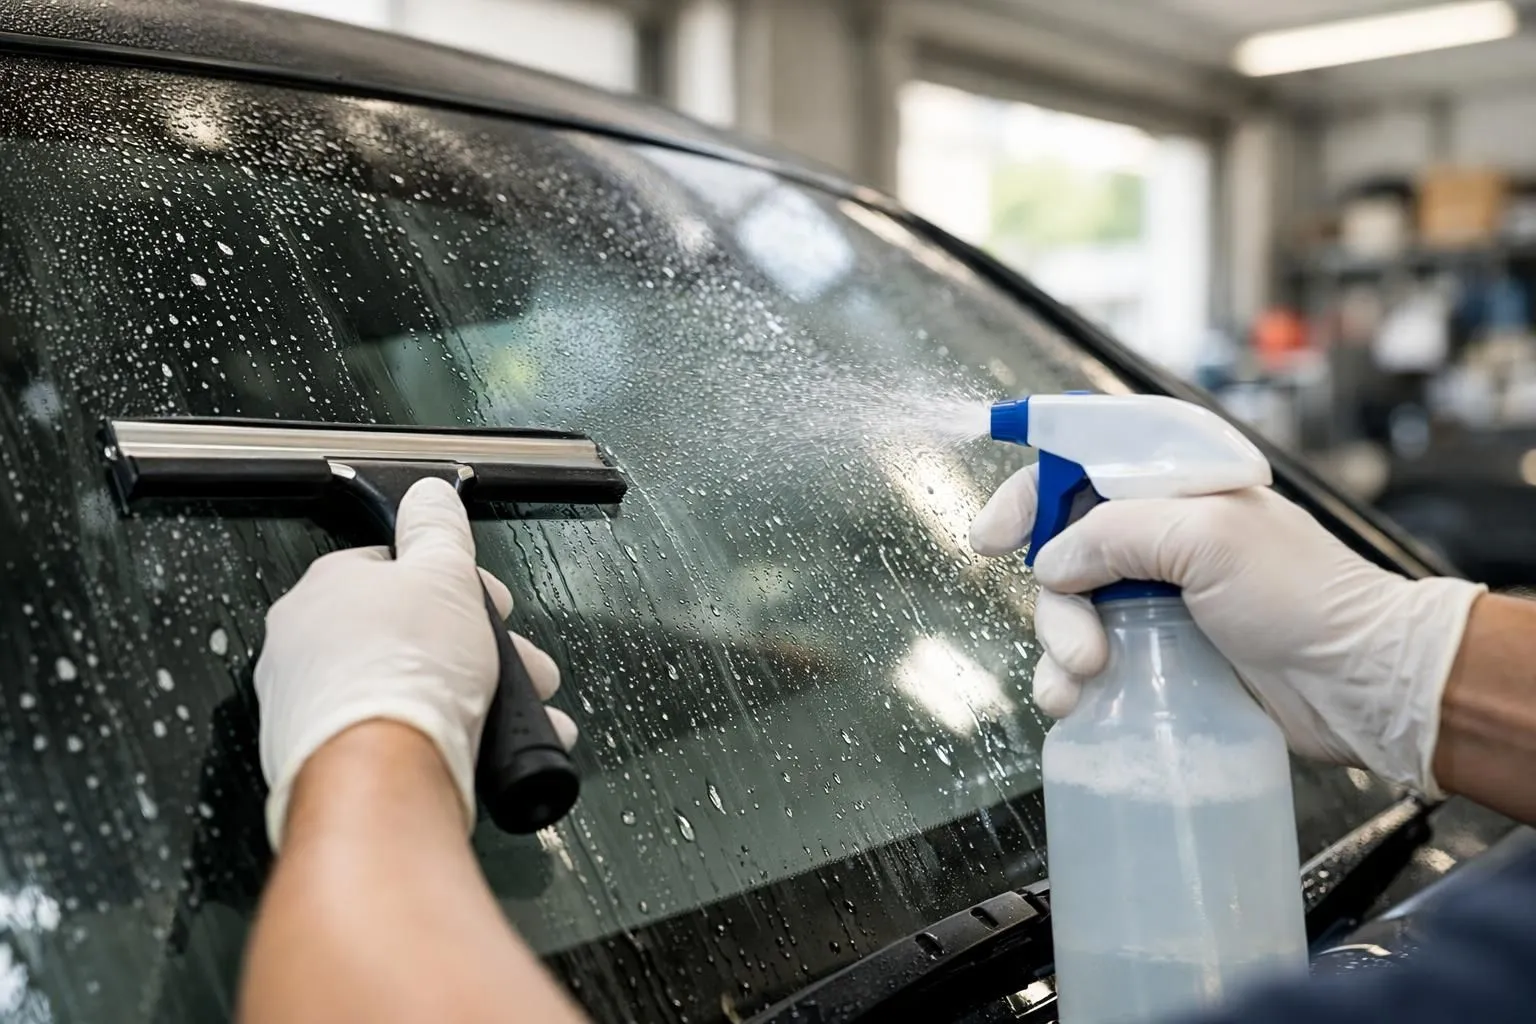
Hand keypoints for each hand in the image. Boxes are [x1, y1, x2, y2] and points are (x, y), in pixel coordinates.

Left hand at [255, 477, 575, 846]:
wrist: (382, 775)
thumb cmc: (403, 674)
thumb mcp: (445, 576)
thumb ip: (440, 530)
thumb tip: (430, 495)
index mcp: (326, 589)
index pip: (396, 570)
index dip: (456, 586)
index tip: (490, 607)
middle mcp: (306, 646)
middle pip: (408, 635)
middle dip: (474, 650)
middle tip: (515, 667)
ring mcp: (311, 708)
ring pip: (406, 690)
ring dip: (469, 700)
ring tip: (514, 718)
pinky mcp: (328, 761)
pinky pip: (394, 738)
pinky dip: (440, 741)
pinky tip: (480, 751)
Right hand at [970, 464, 1484, 794]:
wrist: (1360, 685)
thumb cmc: (1306, 597)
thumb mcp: (1208, 540)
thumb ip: (1115, 535)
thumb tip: (1052, 565)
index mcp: (1175, 484)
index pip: (1078, 460)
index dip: (1029, 491)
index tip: (994, 536)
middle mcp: (1161, 533)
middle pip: (1062, 546)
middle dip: (1055, 596)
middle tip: (1080, 642)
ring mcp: (1159, 594)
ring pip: (1068, 609)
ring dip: (1059, 645)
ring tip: (1085, 679)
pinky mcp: (1162, 652)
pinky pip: (1089, 658)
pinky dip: (1070, 680)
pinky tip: (1076, 704)